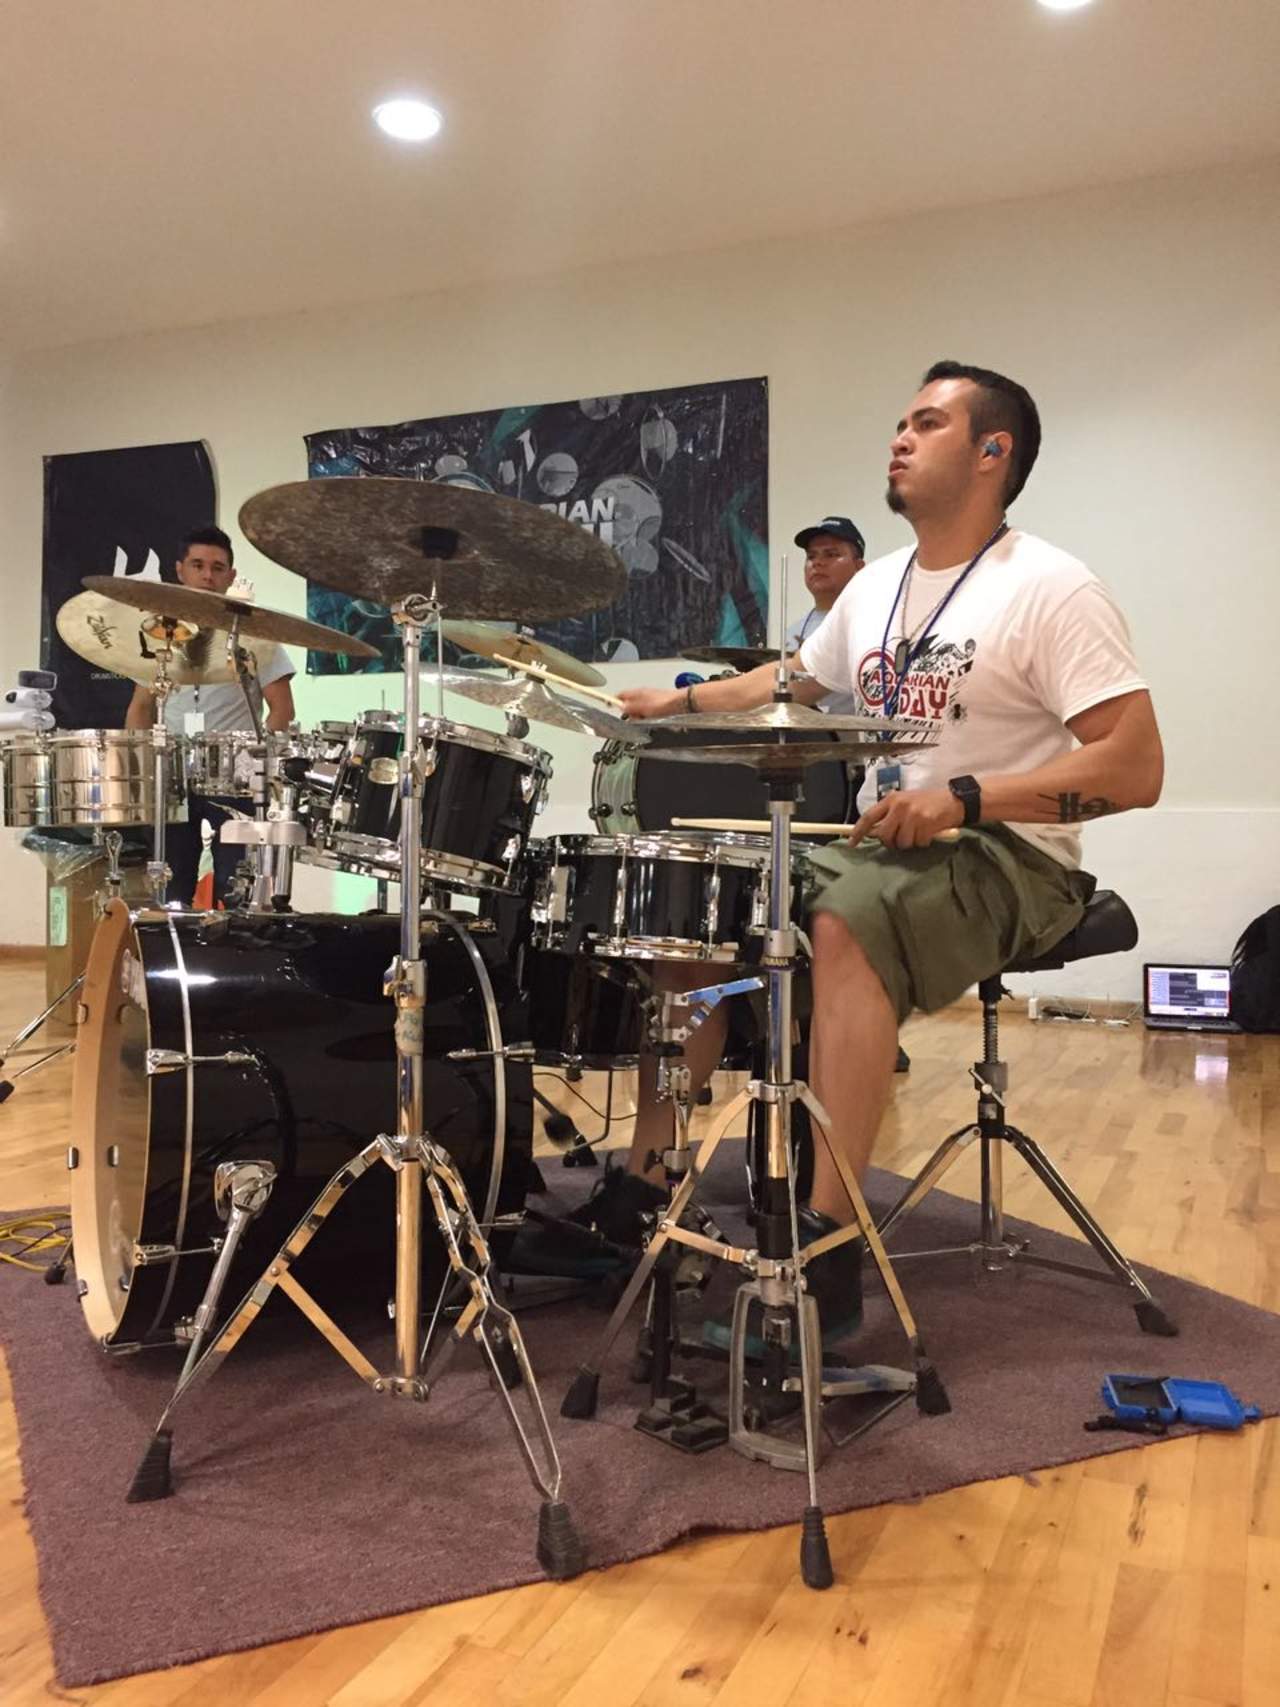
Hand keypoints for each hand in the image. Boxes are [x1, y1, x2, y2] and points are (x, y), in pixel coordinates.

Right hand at [617, 686, 683, 720]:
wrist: (682, 704)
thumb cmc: (665, 703)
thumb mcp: (642, 707)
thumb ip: (630, 707)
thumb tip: (620, 707)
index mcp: (637, 692)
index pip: (620, 695)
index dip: (614, 700)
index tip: (610, 706)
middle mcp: (643, 694)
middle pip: (629, 704)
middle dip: (630, 713)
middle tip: (635, 719)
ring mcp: (651, 699)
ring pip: (639, 710)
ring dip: (640, 716)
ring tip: (646, 720)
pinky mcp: (658, 705)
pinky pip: (648, 713)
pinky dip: (649, 717)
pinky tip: (654, 720)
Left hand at [846, 787, 964, 848]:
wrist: (954, 800)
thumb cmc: (927, 803)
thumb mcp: (905, 803)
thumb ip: (889, 815)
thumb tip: (873, 832)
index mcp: (891, 799)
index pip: (869, 816)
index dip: (858, 831)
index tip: (852, 842)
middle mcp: (900, 805)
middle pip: (884, 835)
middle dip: (891, 842)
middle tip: (901, 840)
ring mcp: (913, 814)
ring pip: (902, 842)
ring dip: (910, 842)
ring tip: (919, 832)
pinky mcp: (926, 823)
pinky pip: (918, 843)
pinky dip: (923, 842)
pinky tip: (929, 832)